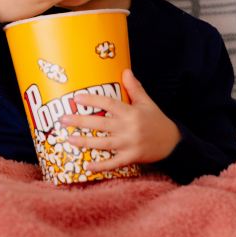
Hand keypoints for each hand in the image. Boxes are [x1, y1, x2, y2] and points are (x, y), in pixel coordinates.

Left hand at [60, 69, 180, 171]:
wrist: (172, 143)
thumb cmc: (156, 120)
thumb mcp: (147, 102)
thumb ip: (134, 87)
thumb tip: (125, 70)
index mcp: (131, 112)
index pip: (108, 104)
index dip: (92, 100)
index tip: (76, 98)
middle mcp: (128, 128)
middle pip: (101, 124)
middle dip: (80, 121)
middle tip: (63, 119)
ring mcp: (129, 144)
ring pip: (103, 144)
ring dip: (85, 143)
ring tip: (68, 139)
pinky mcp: (131, 158)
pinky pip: (113, 163)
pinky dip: (101, 166)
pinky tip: (87, 166)